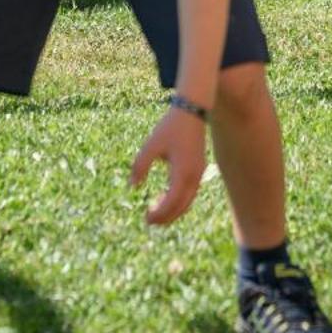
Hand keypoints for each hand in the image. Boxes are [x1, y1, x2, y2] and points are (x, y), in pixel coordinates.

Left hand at [128, 107, 206, 225]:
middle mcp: (194, 177)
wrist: (192, 111)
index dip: (159, 214)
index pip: (171, 202)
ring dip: (173, 210)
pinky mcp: (199, 169)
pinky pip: (190, 193)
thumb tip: (132, 187)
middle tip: (149, 221)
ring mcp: (199, 174)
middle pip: (181, 207)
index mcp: (183, 172)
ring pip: (187, 202)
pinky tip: (164, 197)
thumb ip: (140, 166)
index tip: (146, 218)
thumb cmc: (169, 128)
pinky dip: (179, 200)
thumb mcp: (151, 146)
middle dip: (166, 217)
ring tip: (156, 212)